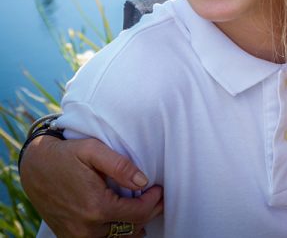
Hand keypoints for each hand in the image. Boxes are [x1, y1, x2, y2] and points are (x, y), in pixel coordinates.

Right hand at [20, 136, 162, 237]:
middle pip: (131, 230)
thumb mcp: (93, 150)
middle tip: (158, 199)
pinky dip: (116, 233)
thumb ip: (120, 165)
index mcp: (96, 207)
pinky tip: (124, 221)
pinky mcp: (69, 236)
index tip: (159, 189)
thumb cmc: (65, 155)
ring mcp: (76, 235)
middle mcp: (86, 227)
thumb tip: (143, 181)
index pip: (138, 214)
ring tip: (144, 209)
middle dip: (149, 213)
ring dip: (133, 226)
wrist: (34, 167)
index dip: (154, 202)